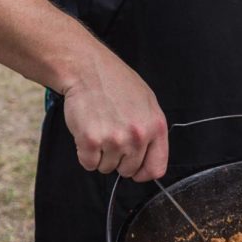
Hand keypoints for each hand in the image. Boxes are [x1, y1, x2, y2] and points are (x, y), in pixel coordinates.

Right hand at [62, 52, 168, 181]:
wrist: (88, 69)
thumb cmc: (116, 83)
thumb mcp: (147, 102)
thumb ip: (150, 131)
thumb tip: (147, 159)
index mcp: (156, 126)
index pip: (156, 168)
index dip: (143, 171)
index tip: (134, 167)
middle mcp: (138, 136)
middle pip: (128, 171)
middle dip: (118, 159)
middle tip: (111, 134)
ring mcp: (114, 140)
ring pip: (106, 168)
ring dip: (101, 154)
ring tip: (99, 127)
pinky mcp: (91, 141)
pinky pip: (88, 164)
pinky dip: (85, 153)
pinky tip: (87, 131)